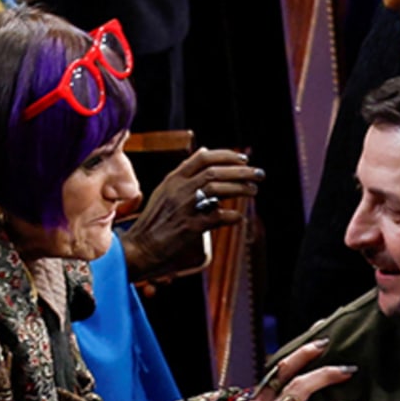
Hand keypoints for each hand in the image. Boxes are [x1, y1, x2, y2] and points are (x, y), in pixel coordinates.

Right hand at [119, 149, 264, 280]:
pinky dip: (232, 216)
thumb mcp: (166, 191)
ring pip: (217, 189)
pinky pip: (217, 217)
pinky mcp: (190, 227)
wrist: (140, 248)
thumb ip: (185, 174)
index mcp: (173, 179)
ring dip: (240, 188)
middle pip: (215, 172)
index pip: (203, 157)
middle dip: (241, 171)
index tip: (244, 160)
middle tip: (259, 174)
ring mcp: (184, 208)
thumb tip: (205, 153)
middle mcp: (178, 189)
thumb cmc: (156, 221)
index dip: (227, 156)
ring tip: (254, 191)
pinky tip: (239, 218)